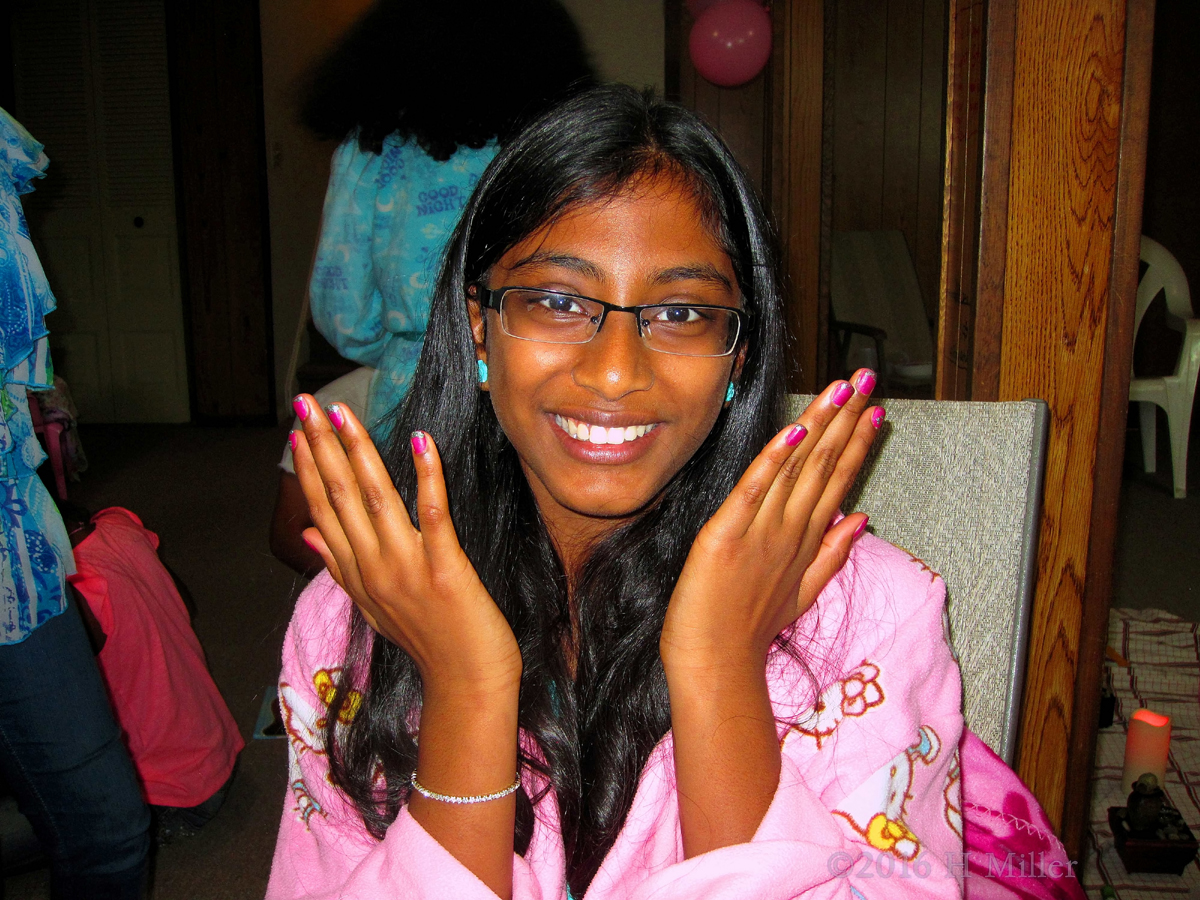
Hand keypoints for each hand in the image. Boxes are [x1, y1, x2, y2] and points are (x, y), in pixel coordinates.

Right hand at [290, 397, 521, 693]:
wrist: (466, 683)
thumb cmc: (428, 641)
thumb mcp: (373, 606)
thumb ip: (339, 566)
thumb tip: (309, 533)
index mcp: (356, 573)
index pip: (323, 508)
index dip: (309, 466)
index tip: (297, 429)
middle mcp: (372, 567)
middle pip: (340, 496)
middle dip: (321, 445)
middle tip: (306, 403)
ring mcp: (406, 568)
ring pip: (374, 498)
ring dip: (357, 450)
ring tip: (343, 413)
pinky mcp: (443, 569)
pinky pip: (431, 514)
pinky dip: (425, 476)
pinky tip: (419, 441)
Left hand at [661, 371, 880, 671]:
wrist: (715, 664)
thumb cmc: (748, 630)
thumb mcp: (801, 593)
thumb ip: (832, 553)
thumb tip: (862, 518)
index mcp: (806, 540)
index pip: (838, 479)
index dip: (857, 442)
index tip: (875, 409)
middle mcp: (791, 530)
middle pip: (825, 464)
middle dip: (847, 418)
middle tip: (867, 379)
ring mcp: (762, 531)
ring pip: (798, 468)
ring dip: (821, 424)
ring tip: (842, 389)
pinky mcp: (728, 534)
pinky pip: (755, 488)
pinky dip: (775, 457)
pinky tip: (795, 428)